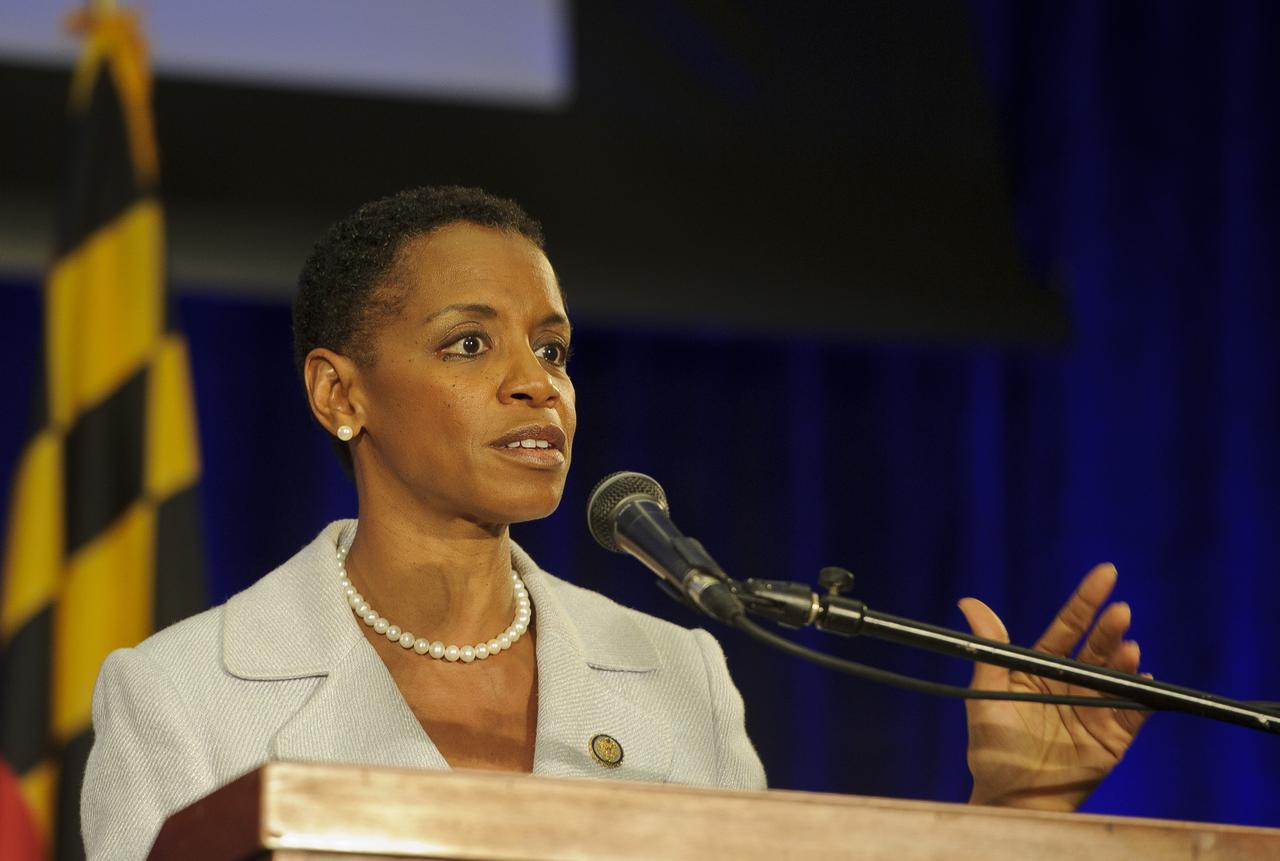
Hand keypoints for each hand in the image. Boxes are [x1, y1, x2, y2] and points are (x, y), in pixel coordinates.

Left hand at [958, 563, 1147, 810]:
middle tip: (1120, 612)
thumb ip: (987, 649)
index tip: (1106, 574)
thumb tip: (969, 602)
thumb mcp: (985, 693)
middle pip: (1095, 648)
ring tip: (1128, 648)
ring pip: (1115, 677)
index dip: (1086, 601)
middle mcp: (1072, 683)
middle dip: (1108, 629)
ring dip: (1124, 660)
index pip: (1068, 626)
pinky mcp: (1112, 739)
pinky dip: (1140, 698)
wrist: (1009, 799)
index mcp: (1041, 669)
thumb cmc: (992, 748)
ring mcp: (1094, 709)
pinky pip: (1132, 714)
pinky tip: (1144, 682)